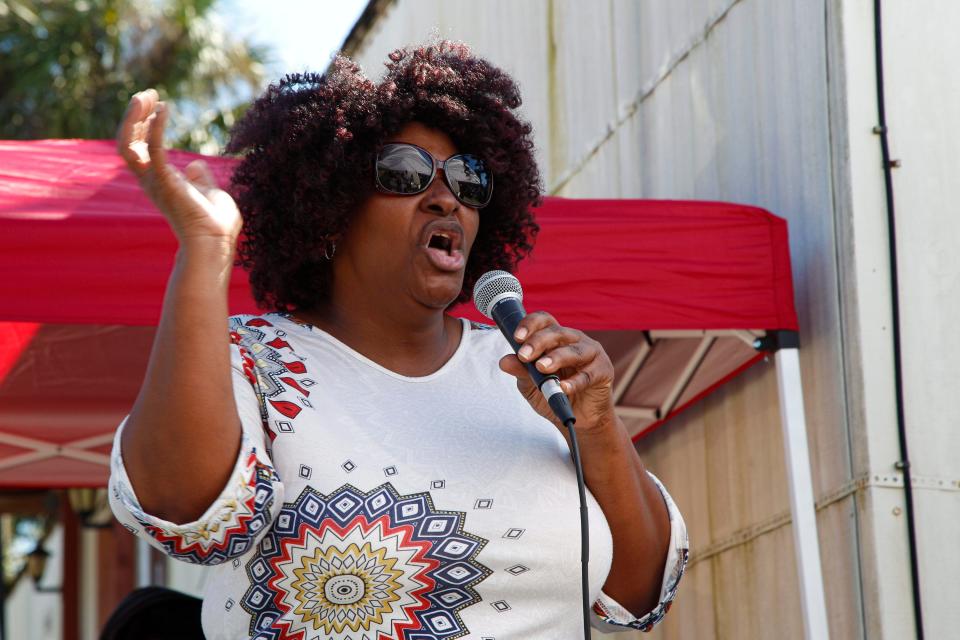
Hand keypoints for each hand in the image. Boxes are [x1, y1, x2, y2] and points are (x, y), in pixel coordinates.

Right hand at [116, 89, 241, 246]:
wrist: (217, 244)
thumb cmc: (215, 225)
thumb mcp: (209, 193)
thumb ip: (200, 180)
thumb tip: (196, 166)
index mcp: (160, 181)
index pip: (139, 148)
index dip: (143, 125)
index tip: (158, 105)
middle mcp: (150, 181)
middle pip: (127, 143)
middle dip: (134, 117)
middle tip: (148, 94)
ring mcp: (155, 183)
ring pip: (127, 145)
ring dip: (134, 119)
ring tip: (147, 97)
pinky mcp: (166, 183)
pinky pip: (154, 150)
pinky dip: (156, 128)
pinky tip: (165, 110)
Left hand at [499, 312, 617, 434]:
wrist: (578, 419)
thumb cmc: (554, 394)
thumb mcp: (531, 385)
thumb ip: (521, 371)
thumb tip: (504, 361)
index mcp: (556, 338)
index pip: (544, 321)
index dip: (530, 324)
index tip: (517, 337)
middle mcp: (575, 340)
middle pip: (557, 333)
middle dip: (538, 342)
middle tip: (524, 356)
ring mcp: (591, 353)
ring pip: (574, 351)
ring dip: (556, 358)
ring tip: (541, 368)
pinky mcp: (604, 371)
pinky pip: (588, 375)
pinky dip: (575, 382)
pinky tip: (563, 388)